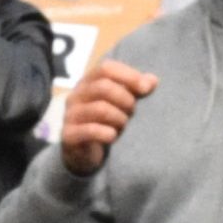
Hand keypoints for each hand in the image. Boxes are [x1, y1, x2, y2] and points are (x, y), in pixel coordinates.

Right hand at [58, 55, 154, 176]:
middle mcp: (76, 95)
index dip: (129, 76)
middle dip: (126, 99)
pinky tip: (113, 136)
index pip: (106, 68)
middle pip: (104, 87)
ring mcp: (70, 115)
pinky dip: (107, 133)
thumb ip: (135, 90)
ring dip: (120, 118)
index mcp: (88, 83)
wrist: (82, 153)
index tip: (147, 88)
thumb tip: (153, 81)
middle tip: (133, 112)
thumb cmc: (104, 123)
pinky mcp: (69, 135)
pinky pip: (90, 130)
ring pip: (100, 109)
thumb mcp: (120, 105)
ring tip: (123, 126)